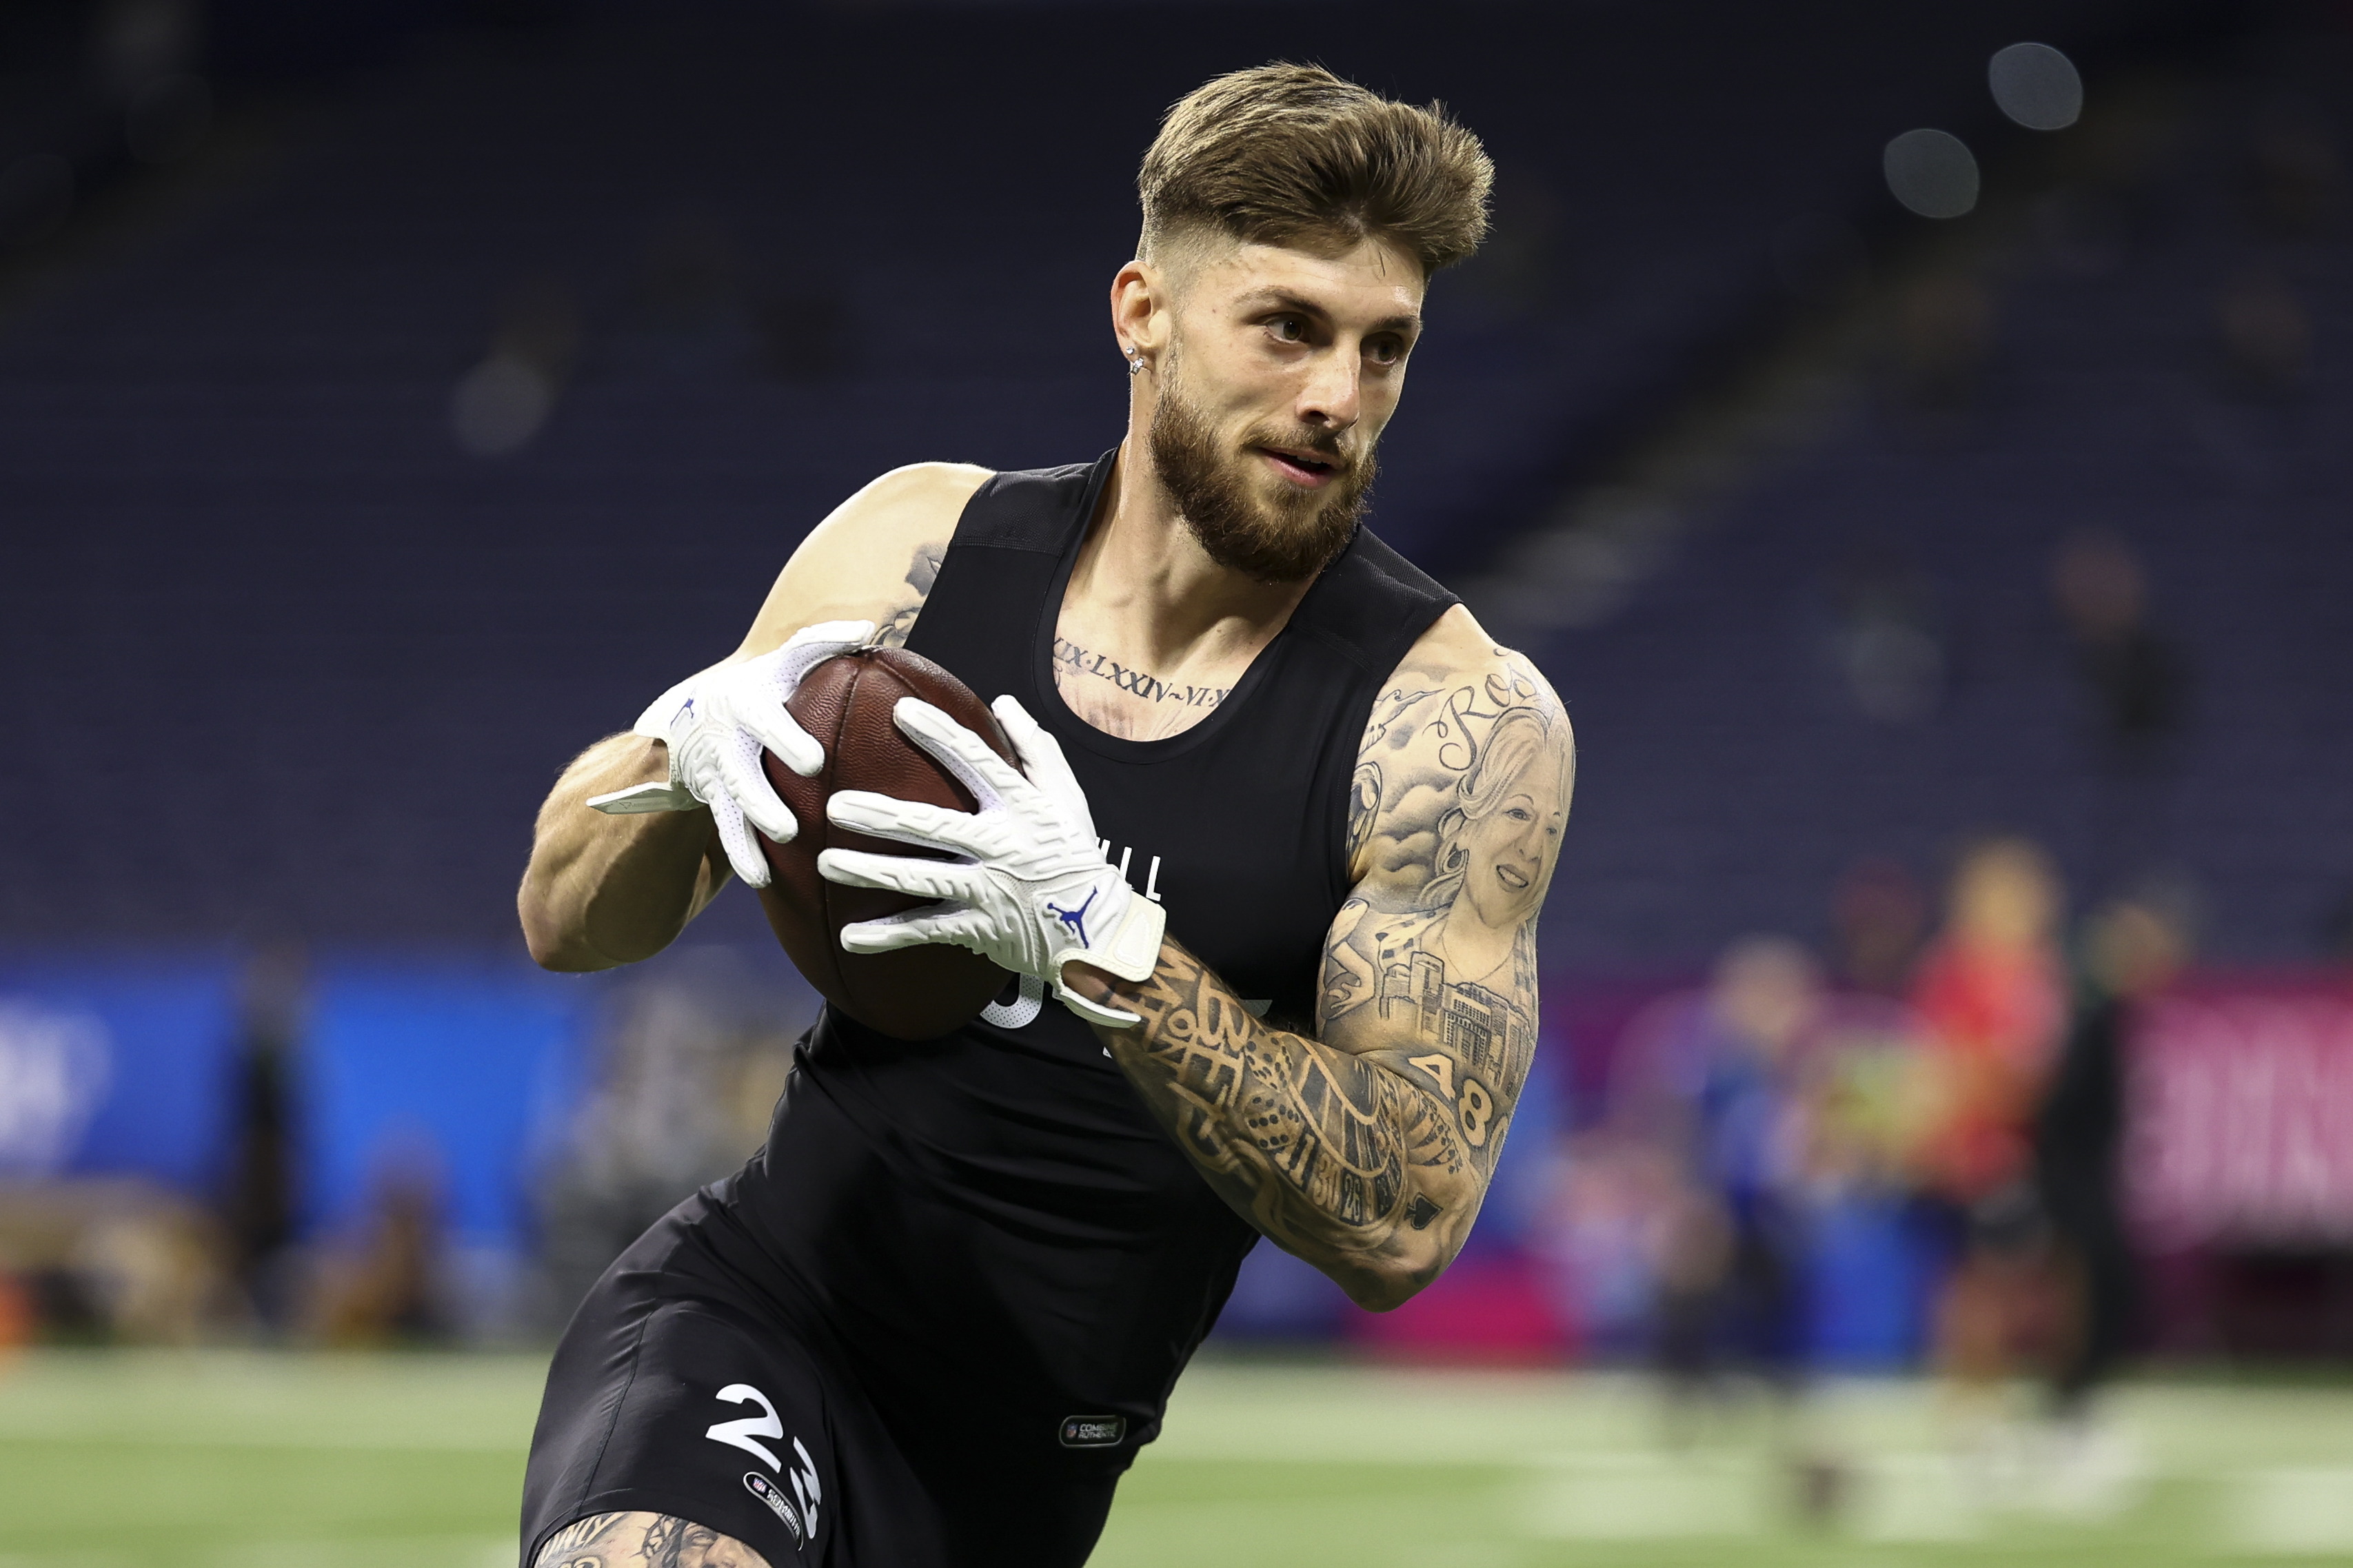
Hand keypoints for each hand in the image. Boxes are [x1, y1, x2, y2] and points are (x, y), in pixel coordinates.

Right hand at [587, 620, 873, 886]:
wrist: (697, 709)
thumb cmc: (764, 681)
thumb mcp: (784, 659)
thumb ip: (822, 642)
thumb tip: (868, 632)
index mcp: (746, 702)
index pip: (764, 721)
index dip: (784, 740)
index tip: (813, 764)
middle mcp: (726, 739)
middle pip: (741, 773)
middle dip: (763, 800)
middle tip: (791, 828)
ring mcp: (718, 773)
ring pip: (731, 807)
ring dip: (750, 834)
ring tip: (775, 858)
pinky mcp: (714, 799)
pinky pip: (725, 830)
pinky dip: (741, 854)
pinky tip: (763, 879)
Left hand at [816, 695, 1165, 1026]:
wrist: (1098, 933)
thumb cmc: (1077, 856)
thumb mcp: (1068, 797)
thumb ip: (1036, 749)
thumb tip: (1002, 702)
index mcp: (1023, 808)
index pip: (978, 762)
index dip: (940, 735)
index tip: (900, 711)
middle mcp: (1003, 846)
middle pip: (935, 826)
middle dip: (884, 815)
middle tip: (836, 805)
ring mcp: (989, 890)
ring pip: (923, 878)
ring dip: (873, 872)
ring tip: (828, 863)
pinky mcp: (980, 928)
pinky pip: (928, 931)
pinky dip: (889, 937)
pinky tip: (849, 938)